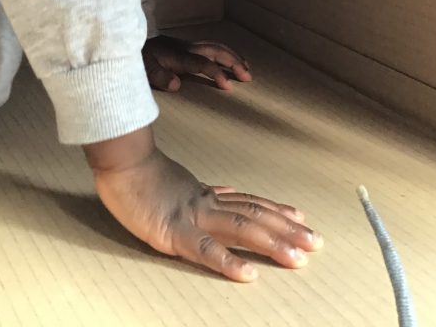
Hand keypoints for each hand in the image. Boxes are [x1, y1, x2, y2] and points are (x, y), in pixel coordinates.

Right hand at [87, 135, 322, 281]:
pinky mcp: (174, 232)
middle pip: (254, 215)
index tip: (301, 218)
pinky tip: (247, 275)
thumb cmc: (140, 173)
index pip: (248, 202)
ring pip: (241, 229)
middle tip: (315, 243)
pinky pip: (205, 249)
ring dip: (272, 244)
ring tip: (297, 259)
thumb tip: (224, 190)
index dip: (276, 211)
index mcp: (205, 195)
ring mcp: (193, 217)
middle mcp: (206, 203)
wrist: (120, 160)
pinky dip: (228, 262)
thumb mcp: (177, 181)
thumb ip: (202, 190)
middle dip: (287, 231)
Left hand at [142, 34, 251, 91]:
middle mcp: (186, 48)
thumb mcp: (143, 69)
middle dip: (233, 62)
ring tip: (247, 69)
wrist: (127, 40)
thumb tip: (176, 85)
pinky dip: (225, 53)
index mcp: (177, 55)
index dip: (215, 73)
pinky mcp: (187, 47)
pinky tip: (231, 60)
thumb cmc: (137, 58)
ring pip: (215, 47)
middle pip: (215, 50)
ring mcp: (187, 46)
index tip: (228, 86)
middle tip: (248, 77)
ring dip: (233, 56)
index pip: (202, 63)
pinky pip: (211, 47)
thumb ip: (158, 76)